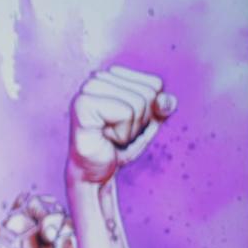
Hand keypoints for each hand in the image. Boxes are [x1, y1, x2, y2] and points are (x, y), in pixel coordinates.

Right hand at [68, 65, 176, 184]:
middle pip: (148, 93)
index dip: (149, 111)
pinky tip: (104, 138)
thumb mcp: (149, 123)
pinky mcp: (82, 104)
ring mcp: (87, 89)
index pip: (155, 85)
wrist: (95, 171)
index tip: (127, 124)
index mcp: (112, 75)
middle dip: (140, 121)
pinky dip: (121, 134)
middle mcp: (97, 77)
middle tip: (118, 133)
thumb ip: (163, 106)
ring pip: (138, 103)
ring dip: (130, 130)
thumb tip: (164, 101)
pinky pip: (126, 113)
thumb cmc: (117, 145)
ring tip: (110, 136)